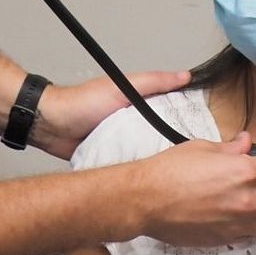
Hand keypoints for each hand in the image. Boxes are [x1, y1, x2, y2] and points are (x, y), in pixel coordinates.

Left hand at [32, 70, 191, 159]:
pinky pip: (130, 165)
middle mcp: (132, 122)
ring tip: (177, 172)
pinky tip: (152, 179)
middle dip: (175, 145)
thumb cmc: (82, 101)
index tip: (205, 131)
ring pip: (148, 151)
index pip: (169, 110)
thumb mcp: (121, 87)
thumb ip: (152, 82)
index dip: (186, 120)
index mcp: (137, 103)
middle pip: (161, 134)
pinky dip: (138, 170)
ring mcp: (122, 141)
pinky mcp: (111, 157)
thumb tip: (184, 75)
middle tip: (193, 159)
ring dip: (157, 159)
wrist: (50, 126)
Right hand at [133, 132, 255, 246]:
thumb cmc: (168, 173)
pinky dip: (252, 226)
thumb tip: (244, 144)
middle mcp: (247, 201)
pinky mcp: (226, 240)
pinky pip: (252, 237)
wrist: (146, 199)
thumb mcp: (202, 148)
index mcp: (244, 173)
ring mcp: (238, 225)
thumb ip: (230, 148)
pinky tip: (238, 215)